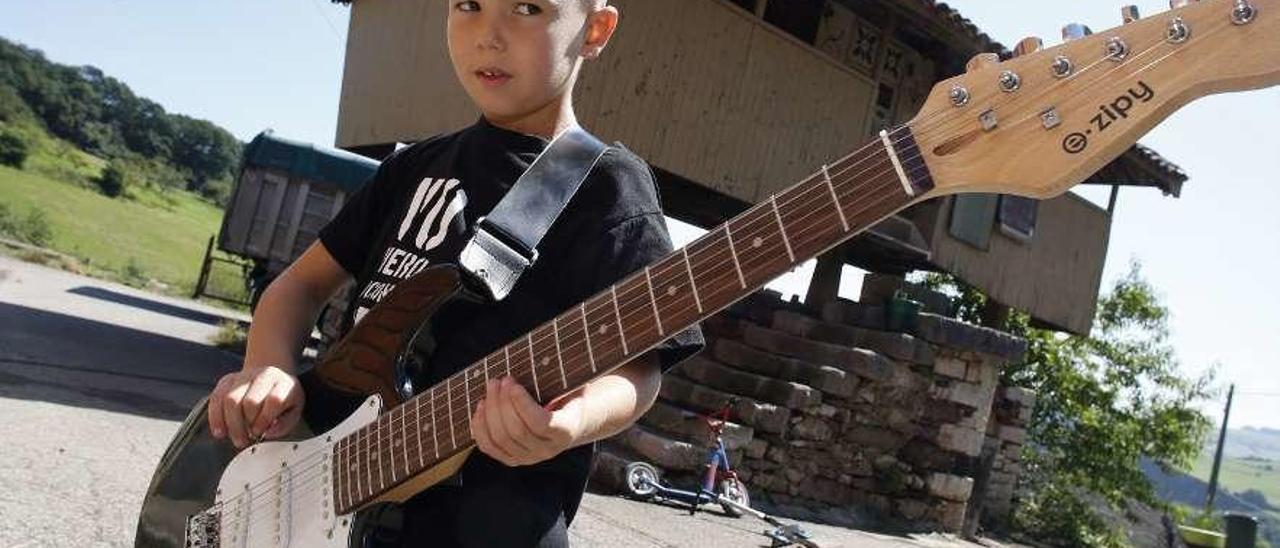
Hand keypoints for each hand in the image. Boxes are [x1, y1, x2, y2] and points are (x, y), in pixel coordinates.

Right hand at [208, 365, 304, 448]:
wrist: (271, 378)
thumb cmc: (283, 398)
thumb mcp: (294, 411)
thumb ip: (285, 424)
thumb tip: (269, 431)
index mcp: (283, 383)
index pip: (274, 400)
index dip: (265, 420)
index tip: (261, 432)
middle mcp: (263, 375)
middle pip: (249, 401)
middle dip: (246, 425)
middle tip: (248, 438)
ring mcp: (243, 376)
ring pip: (230, 400)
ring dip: (231, 425)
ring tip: (237, 438)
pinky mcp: (227, 380)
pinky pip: (216, 398)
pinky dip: (215, 418)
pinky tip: (220, 431)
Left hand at [470, 376, 584, 466]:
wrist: (571, 420)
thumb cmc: (569, 396)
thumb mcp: (572, 386)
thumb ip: (560, 379)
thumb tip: (544, 360)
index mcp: (566, 431)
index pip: (540, 424)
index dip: (522, 404)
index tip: (513, 384)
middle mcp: (547, 450)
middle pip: (516, 431)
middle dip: (502, 403)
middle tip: (500, 380)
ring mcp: (529, 458)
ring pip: (500, 439)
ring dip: (490, 411)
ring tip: (491, 388)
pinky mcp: (512, 459)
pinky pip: (489, 447)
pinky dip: (480, 427)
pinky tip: (481, 407)